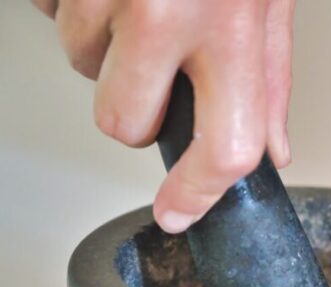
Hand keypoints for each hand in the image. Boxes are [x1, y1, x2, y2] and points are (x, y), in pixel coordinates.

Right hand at [33, 0, 294, 232]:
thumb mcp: (268, 1)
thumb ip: (270, 78)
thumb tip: (272, 150)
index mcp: (232, 22)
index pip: (223, 145)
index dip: (198, 194)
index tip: (178, 214)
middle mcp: (164, 10)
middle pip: (124, 124)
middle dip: (137, 112)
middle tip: (160, 68)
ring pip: (81, 67)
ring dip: (107, 49)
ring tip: (142, 1)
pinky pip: (50, 17)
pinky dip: (75, 7)